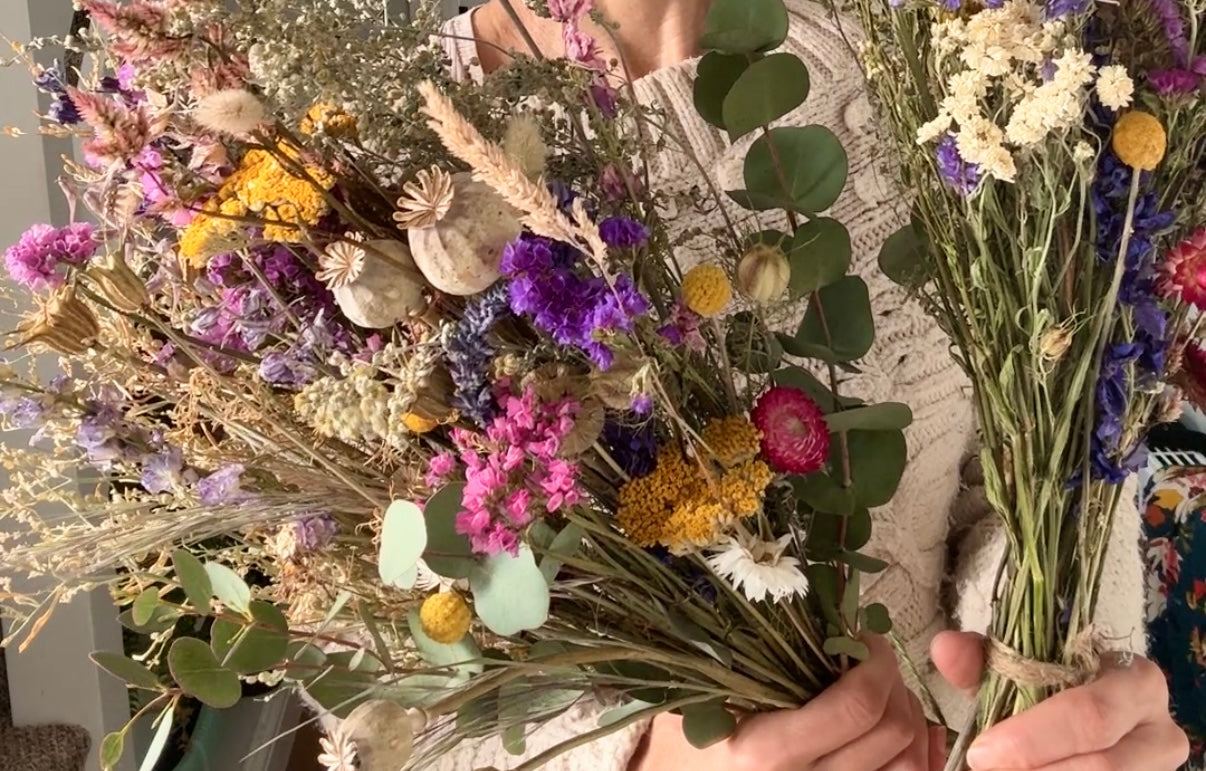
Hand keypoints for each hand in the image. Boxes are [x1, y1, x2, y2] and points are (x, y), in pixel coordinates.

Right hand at [629, 636, 945, 770]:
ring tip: (883, 697)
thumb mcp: (714, 698)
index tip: (866, 641)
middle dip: (896, 685)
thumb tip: (830, 622)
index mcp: (767, 753)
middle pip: (894, 731)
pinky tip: (898, 733)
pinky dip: (917, 753)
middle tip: (876, 665)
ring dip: (908, 719)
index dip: (877, 663)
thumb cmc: (691, 745)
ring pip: (911, 762)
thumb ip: (757, 663)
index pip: (857, 706)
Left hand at [931, 631, 1189, 769]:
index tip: (982, 751)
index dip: (1032, 739)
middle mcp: (1159, 730)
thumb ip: (981, 660)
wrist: (1092, 717)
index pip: (1088, 714)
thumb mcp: (1020, 669)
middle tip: (986, 769)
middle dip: (1036, 770)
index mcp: (1136, 680)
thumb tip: (945, 649)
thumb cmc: (1054, 688)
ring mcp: (1159, 769)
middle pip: (1102, 766)